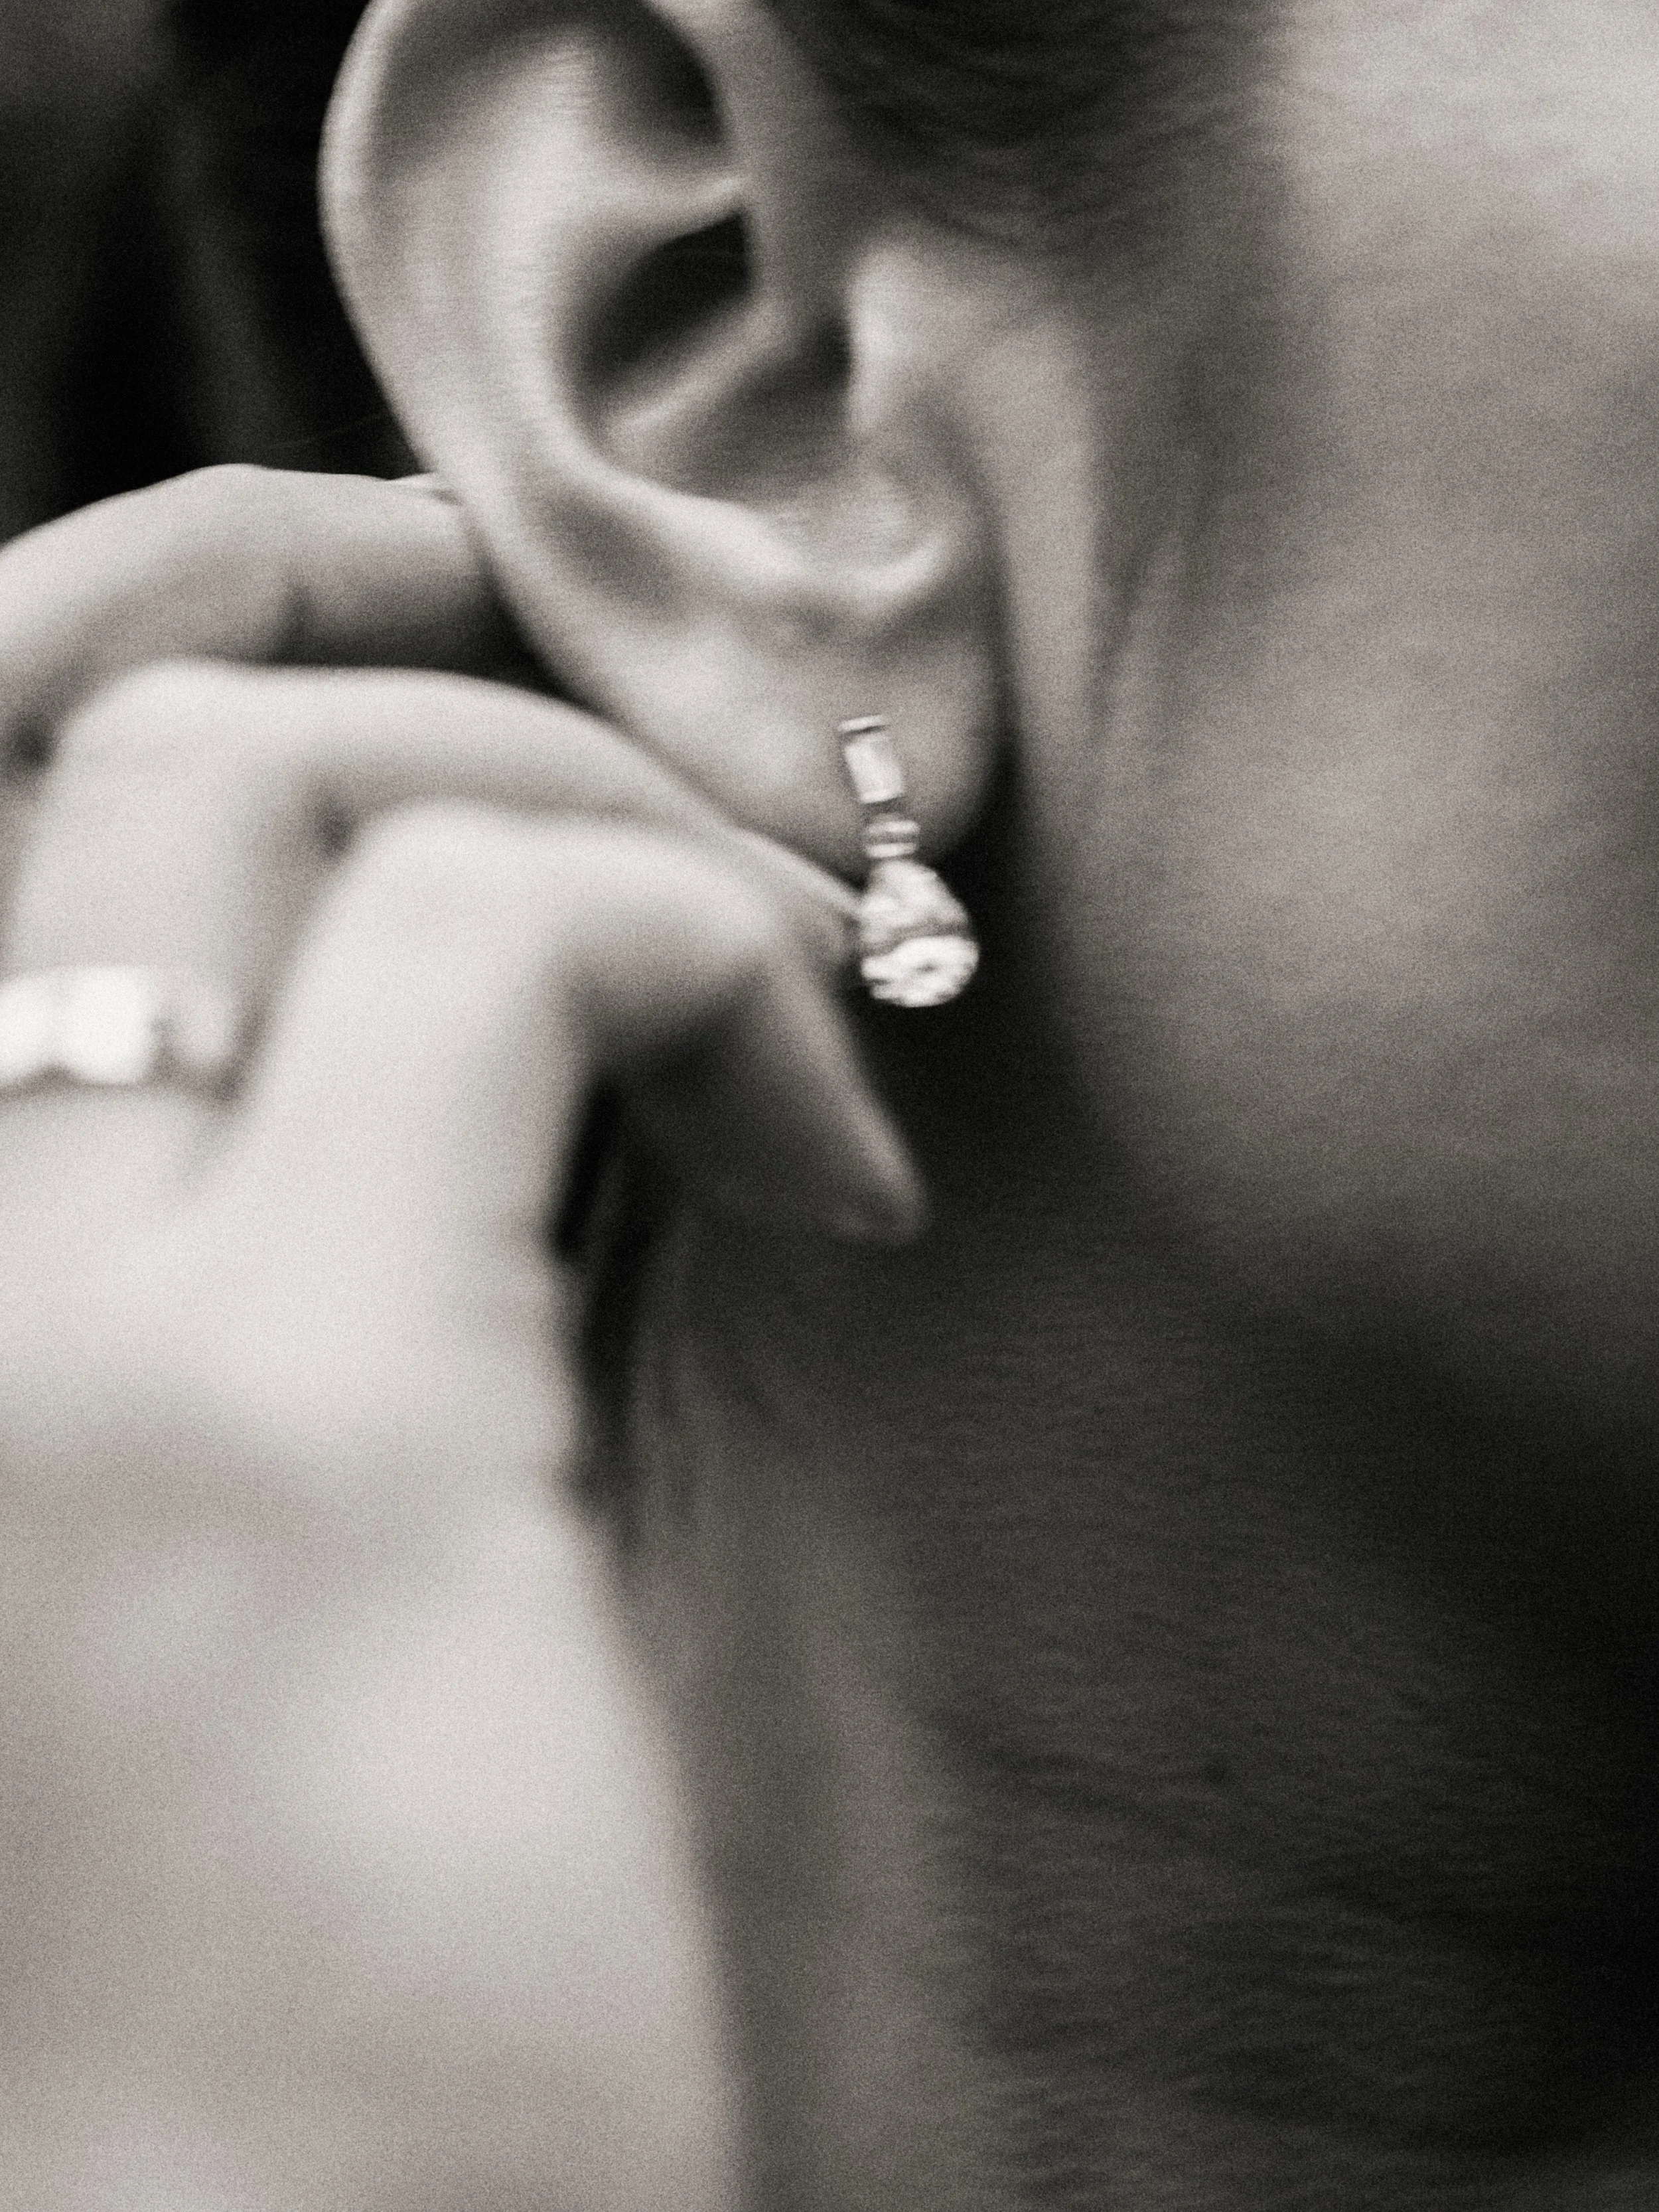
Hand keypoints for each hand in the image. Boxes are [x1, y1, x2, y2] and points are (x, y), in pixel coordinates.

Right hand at [0, 468, 916, 2208]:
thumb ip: (270, 1194)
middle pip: (115, 706)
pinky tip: (849, 1186)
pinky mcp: (289, 1415)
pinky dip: (721, 972)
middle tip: (679, 778)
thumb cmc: (278, 1918)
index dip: (189, 600)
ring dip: (599, 808)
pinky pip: (515, 937)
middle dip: (431, 652)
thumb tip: (466, 931)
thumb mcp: (218, 1482)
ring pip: (285, 769)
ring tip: (784, 999)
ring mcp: (41, 1317)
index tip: (445, 617)